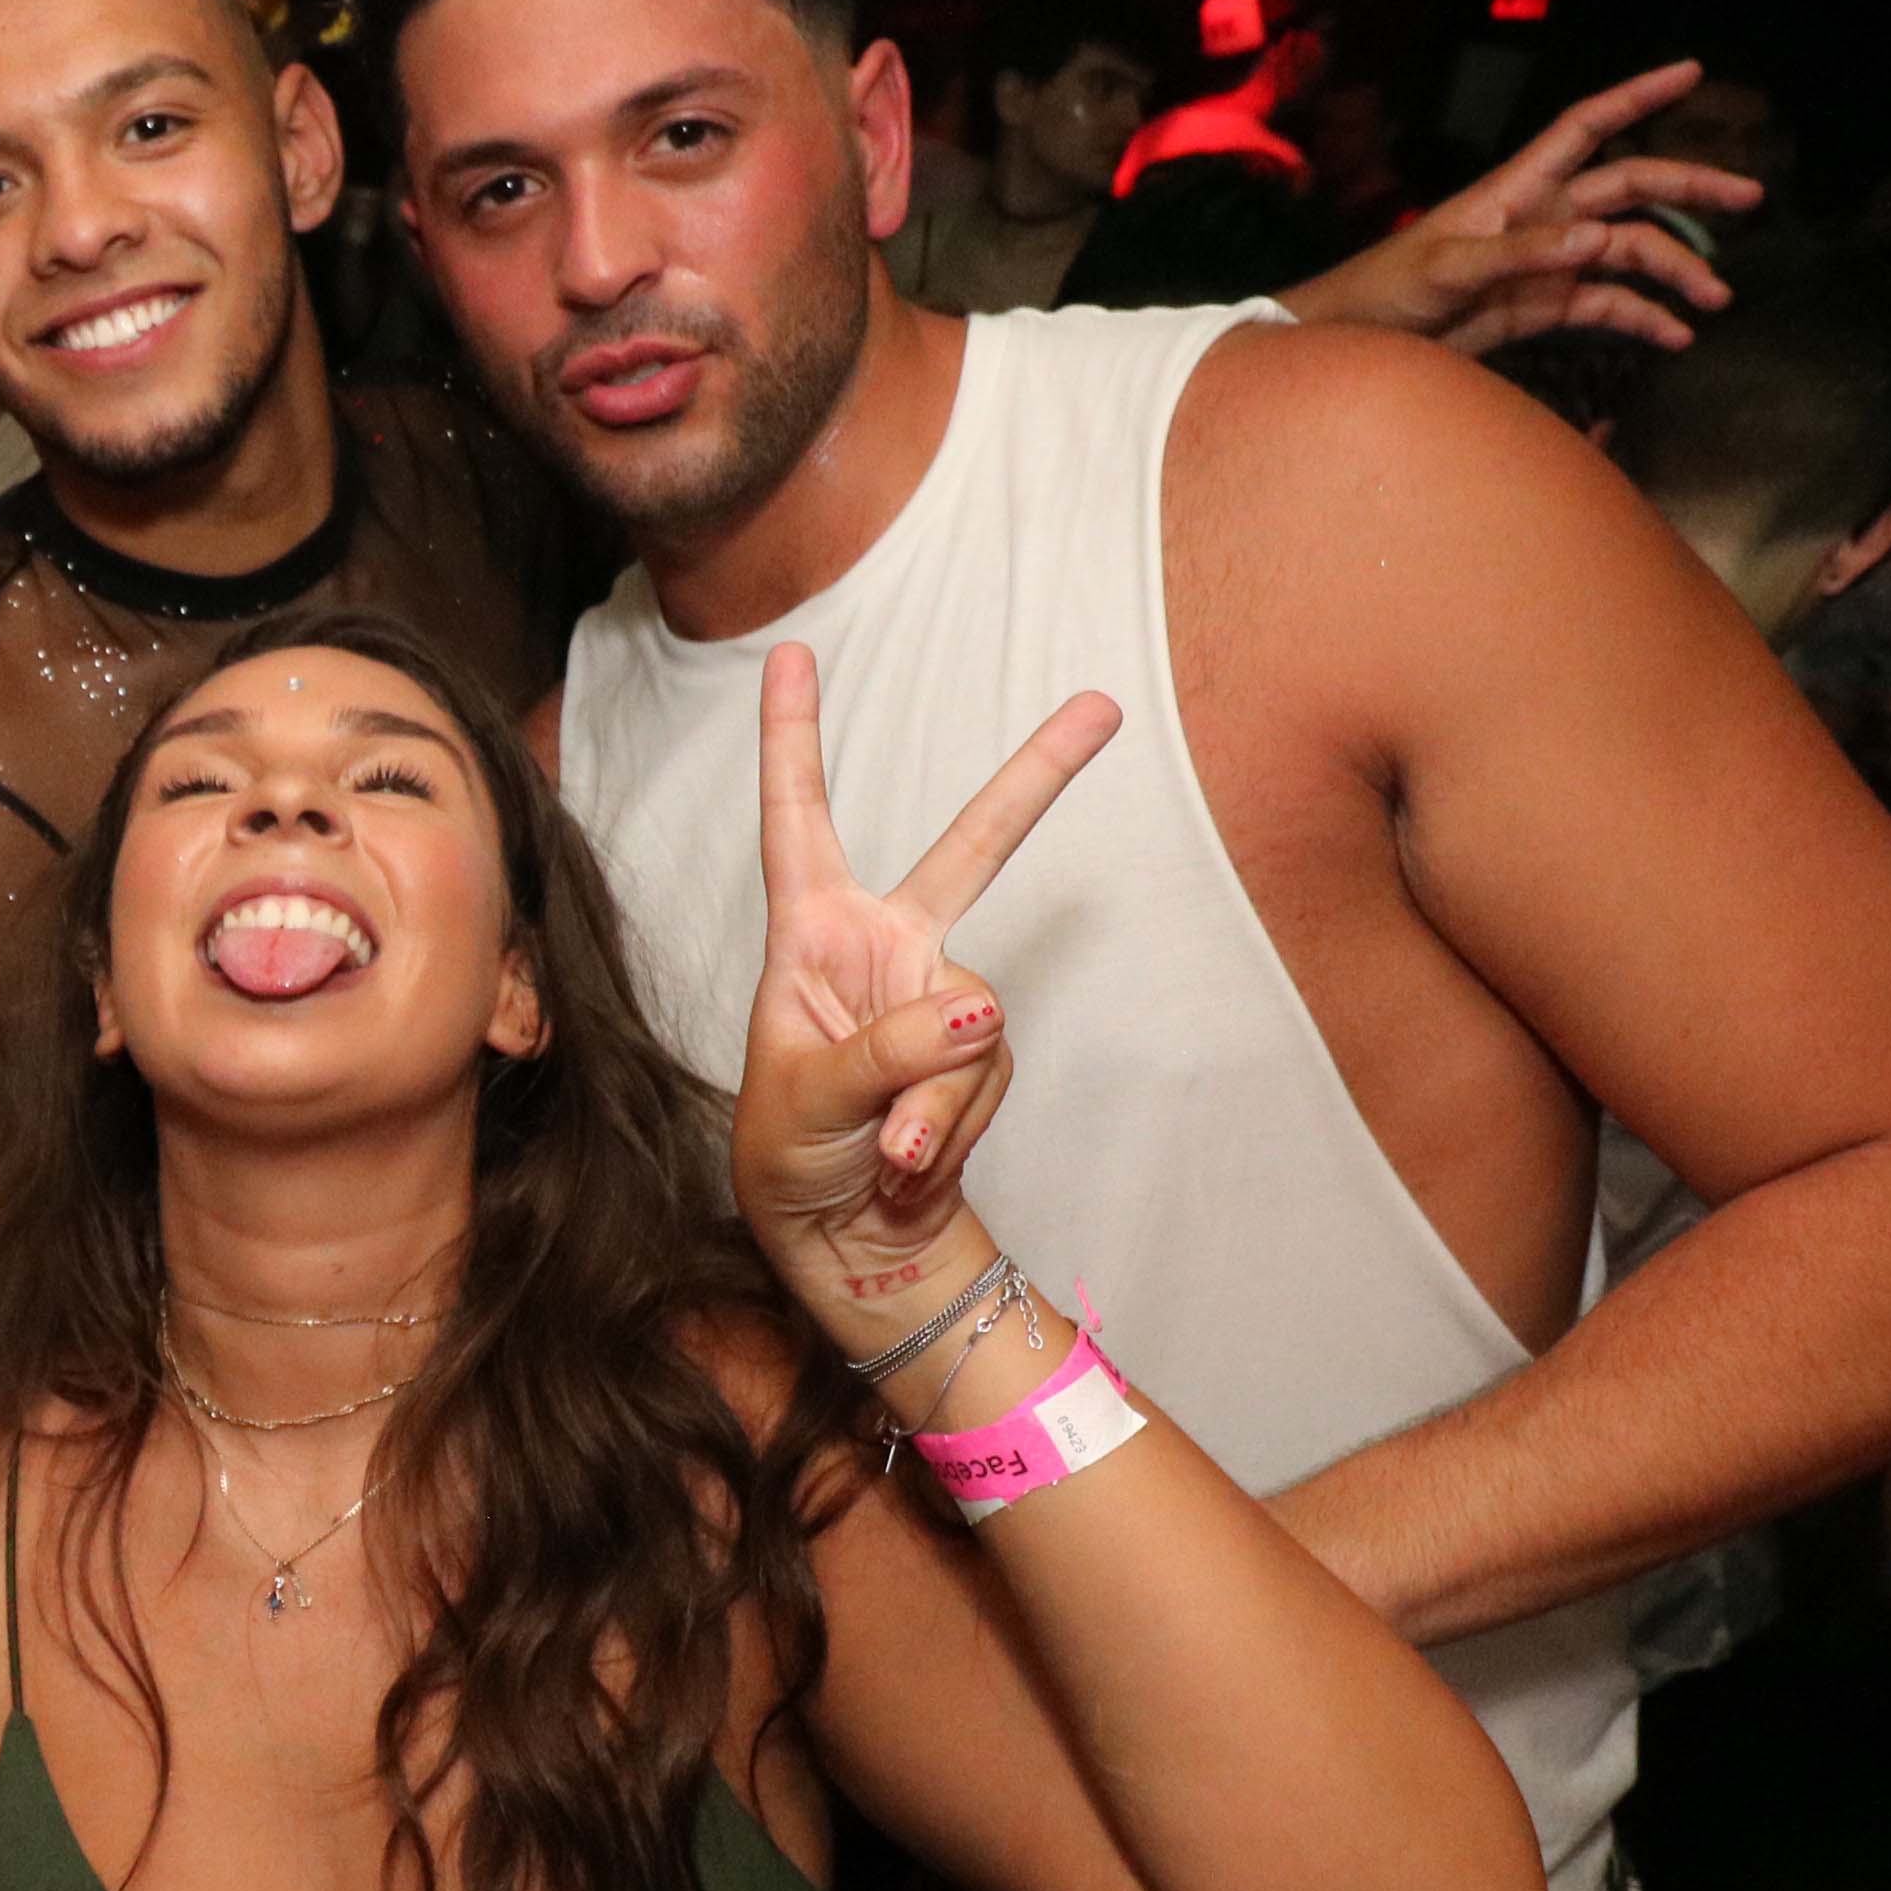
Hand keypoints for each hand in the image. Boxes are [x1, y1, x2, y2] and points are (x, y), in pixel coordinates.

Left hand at [733, 644, 1113, 1327]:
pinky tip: (912, 1161)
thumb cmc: (788, 1154)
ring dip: (934, 1100)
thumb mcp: (808, 1099)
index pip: (797, 821)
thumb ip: (890, 1051)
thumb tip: (982, 1009)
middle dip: (1037, 780)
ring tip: (884, 1151)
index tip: (789, 652)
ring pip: (977, 1021)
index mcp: (810, 935)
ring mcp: (941, 1001)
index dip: (792, 738)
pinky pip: (989, 1077)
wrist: (841, 1237)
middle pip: (970, 851)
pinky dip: (951, 1126)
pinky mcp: (981, 1055)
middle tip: (1102, 706)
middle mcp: (883, 949)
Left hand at [1282, 59, 1753, 354]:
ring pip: (1628, 252)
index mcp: (1517, 189)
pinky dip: (1643, 319)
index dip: (1636, 96)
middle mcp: (1542, 216)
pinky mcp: (1541, 307)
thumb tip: (1596, 240)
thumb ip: (1519, 254)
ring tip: (1718, 298)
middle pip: (1630, 188)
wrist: (1359, 343)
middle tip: (1750, 199)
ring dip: (1674, 271)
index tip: (1691, 70)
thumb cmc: (1387, 291)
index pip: (1587, 126)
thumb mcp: (1447, 270)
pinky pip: (1606, 306)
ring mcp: (1547, 262)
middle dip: (1690, 190)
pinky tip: (1676, 336)